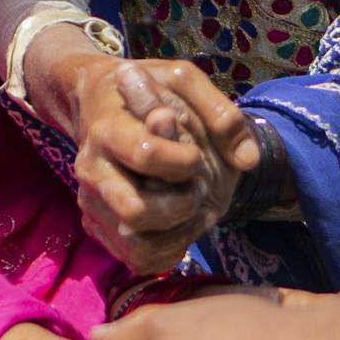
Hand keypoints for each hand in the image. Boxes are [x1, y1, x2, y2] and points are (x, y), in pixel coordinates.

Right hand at [58, 51, 258, 270]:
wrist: (102, 101)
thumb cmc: (147, 89)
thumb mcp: (182, 80)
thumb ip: (219, 112)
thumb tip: (247, 160)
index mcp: (109, 130)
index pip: (146, 156)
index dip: (183, 162)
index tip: (196, 155)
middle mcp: (91, 171)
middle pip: (136, 212)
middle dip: (181, 206)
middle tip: (197, 187)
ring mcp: (91, 203)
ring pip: (136, 244)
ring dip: (179, 233)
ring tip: (196, 209)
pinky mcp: (98, 227)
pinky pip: (136, 259)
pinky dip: (169, 250)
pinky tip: (184, 224)